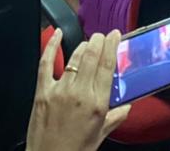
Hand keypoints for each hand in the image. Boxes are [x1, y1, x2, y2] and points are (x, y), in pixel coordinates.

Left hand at [26, 30, 128, 150]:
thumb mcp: (100, 135)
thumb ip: (115, 117)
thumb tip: (127, 106)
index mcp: (97, 104)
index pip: (107, 66)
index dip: (112, 46)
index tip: (114, 35)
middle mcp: (79, 93)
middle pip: (91, 56)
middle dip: (98, 41)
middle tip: (102, 36)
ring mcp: (59, 90)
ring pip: (74, 58)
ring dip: (83, 45)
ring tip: (88, 42)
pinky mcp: (42, 91)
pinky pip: (46, 63)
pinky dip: (51, 45)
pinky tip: (57, 34)